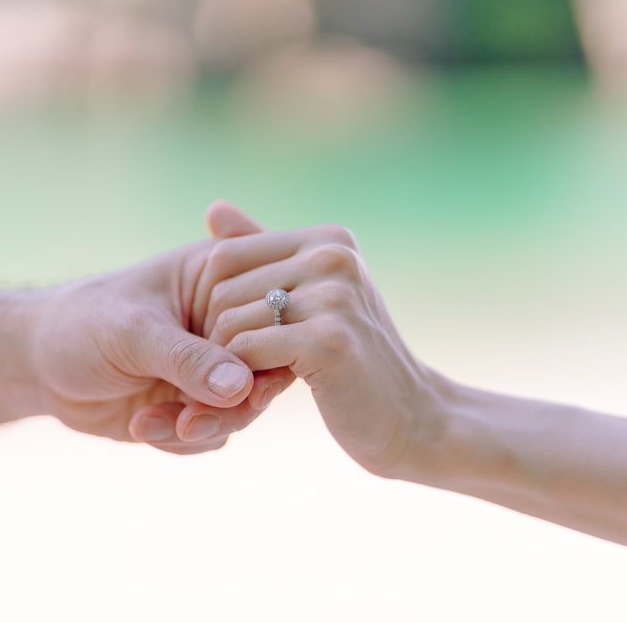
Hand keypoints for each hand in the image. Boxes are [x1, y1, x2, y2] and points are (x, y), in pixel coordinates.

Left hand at [29, 205, 294, 453]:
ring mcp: (214, 365)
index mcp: (223, 280)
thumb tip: (243, 388)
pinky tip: (141, 425)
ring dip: (200, 427)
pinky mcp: (198, 402)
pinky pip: (215, 433)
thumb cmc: (81, 324)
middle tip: (190, 423)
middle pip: (266, 370)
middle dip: (230, 406)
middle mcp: (226, 323)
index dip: (270, 355)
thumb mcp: (133, 333)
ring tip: (150, 425)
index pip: (272, 314)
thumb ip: (188, 359)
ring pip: (242, 409)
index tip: (247, 390)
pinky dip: (181, 439)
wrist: (36, 365)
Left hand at [188, 208, 439, 475]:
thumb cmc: (354, 359)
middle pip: (222, 290)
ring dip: (229, 363)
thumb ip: (264, 252)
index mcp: (329, 239)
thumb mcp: (314, 295)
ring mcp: (335, 296)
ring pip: (229, 322)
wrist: (413, 418)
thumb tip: (214, 207)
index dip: (215, 303)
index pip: (225, 256)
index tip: (238, 339)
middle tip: (244, 369)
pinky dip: (240, 380)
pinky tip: (266, 394)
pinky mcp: (329, 341)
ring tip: (258, 382)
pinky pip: (244, 352)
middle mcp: (333, 256)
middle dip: (219, 338)